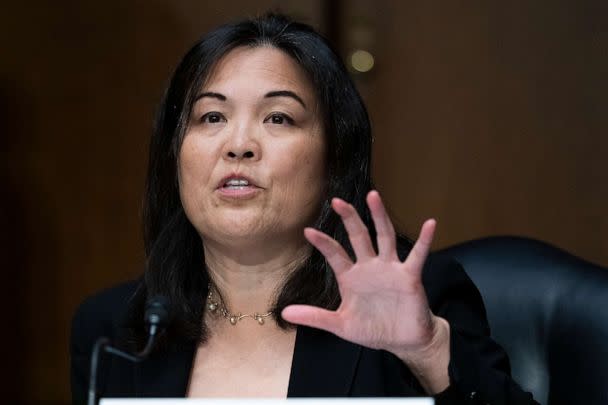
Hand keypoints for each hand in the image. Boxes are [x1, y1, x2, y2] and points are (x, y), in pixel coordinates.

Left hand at [282, 190, 449, 392]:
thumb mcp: (340, 325)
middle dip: (349, 219)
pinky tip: (430, 224)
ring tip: (373, 196)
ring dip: (379, 217)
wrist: (402, 341)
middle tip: (337, 201)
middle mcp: (369, 267)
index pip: (335, 254)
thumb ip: (315, 317)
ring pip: (384, 237)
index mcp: (350, 277)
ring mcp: (390, 269)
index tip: (308, 231)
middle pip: (358, 236)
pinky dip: (425, 240)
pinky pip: (418, 255)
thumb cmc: (372, 329)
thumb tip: (285, 312)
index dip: (323, 243)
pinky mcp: (409, 276)